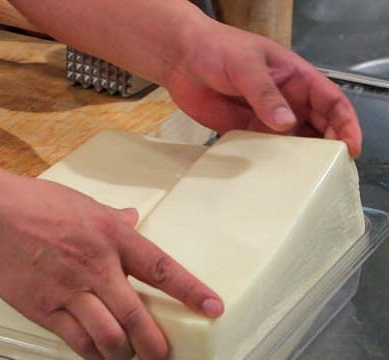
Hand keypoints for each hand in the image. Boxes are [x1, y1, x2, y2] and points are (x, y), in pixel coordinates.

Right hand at [0, 176, 223, 359]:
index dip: (191, 291)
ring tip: (128, 357)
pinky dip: (92, 354)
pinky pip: (77, 341)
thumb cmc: (35, 202)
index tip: (213, 308)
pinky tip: (97, 354)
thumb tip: (134, 218)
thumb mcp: (83, 203)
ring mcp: (70, 290)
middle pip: (137, 317)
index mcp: (112, 236)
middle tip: (163, 356)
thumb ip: (113, 217)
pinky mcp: (45, 309)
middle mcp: (97, 266)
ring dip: (124, 354)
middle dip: (156, 345)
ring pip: (110, 338)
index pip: (161, 268)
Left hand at [166, 20, 361, 156]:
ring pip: (292, 141)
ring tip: (304, 178)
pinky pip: (263, 149)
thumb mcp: (246, 66)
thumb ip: (265, 94)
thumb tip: (286, 122)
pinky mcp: (244, 129)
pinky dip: (270, 162)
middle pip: (318, 126)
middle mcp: (286, 99)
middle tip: (330, 170)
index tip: (350, 146)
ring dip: (299, 158)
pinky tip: (271, 175)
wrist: (180, 58)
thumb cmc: (217, 48)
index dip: (346, 124)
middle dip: (328, 146)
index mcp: (296, 78)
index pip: (332, 101)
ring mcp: (266, 116)